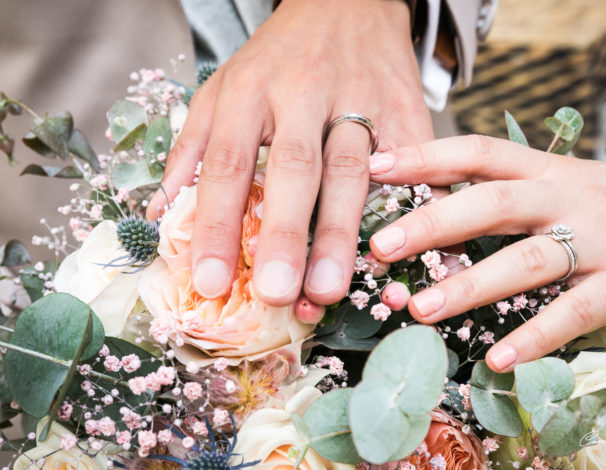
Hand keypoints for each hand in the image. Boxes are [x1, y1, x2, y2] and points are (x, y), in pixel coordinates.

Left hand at [147, 0, 432, 306]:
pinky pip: (407, 168)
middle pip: (296, 169)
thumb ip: (193, 147)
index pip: (229, 163)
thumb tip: (162, 213)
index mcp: (252, 89)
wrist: (348, 2)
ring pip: (354, 173)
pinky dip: (405, 212)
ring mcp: (362, 102)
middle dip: (285, 234)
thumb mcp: (223, 85)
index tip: (210, 281)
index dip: (217, 225)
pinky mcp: (406, 112)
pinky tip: (399, 254)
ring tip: (328, 289)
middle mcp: (306, 94)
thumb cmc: (280, 56)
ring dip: (341, 234)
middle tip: (275, 293)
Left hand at [367, 135, 605, 371]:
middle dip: (434, 223)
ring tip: (420, 309)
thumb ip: (512, 193)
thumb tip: (437, 213)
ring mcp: (600, 243)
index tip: (378, 166)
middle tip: (381, 245)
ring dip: (470, 285)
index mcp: (550, 171)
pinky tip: (498, 358)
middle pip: (494, 202)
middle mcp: (571, 199)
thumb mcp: (568, 185)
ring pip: (528, 261)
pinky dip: (535, 337)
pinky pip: (574, 314)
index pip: (480, 152)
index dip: (428, 156)